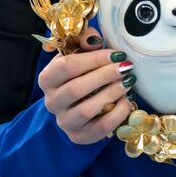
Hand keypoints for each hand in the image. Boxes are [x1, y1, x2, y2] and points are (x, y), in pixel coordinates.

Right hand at [37, 28, 135, 144]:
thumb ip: (85, 40)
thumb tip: (94, 39)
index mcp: (47, 78)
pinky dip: (117, 113)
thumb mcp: (79, 52)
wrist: (78, 105)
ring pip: (87, 110)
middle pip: (76, 88)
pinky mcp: (79, 136)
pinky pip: (101, 127)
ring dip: (111, 93)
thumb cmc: (81, 74)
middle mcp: (51, 102)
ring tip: (128, 82)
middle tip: (126, 67)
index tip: (116, 54)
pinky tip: (126, 100)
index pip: (67, 67)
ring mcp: (64, 121)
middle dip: (105, 76)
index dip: (94, 59)